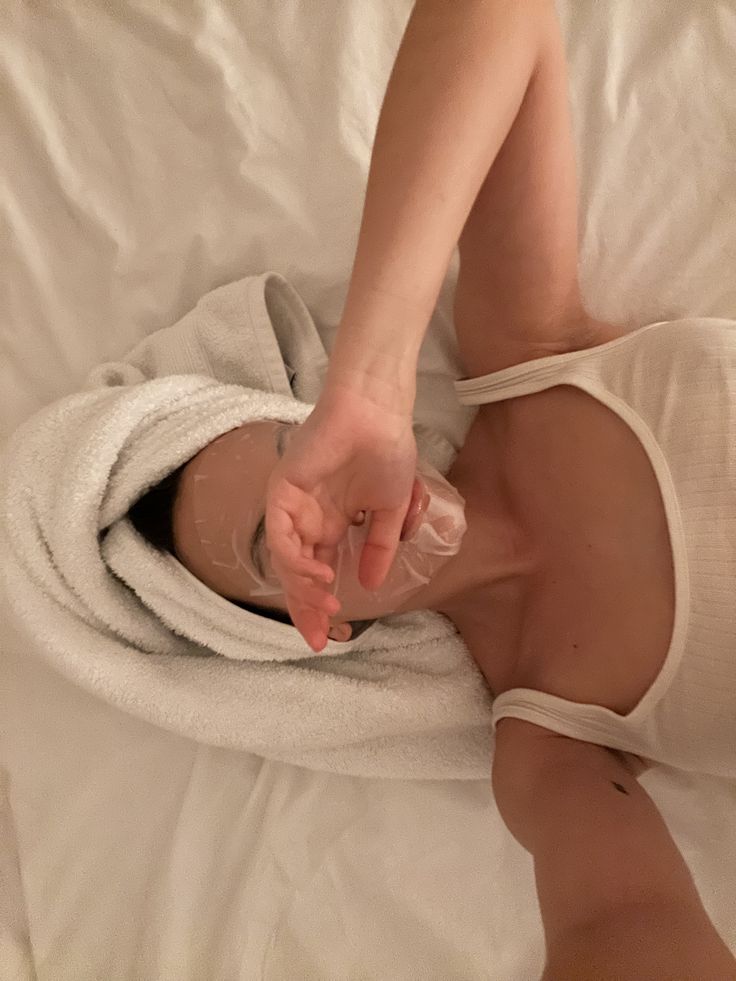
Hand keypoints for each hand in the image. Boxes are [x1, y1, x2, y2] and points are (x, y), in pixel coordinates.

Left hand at [265, 382, 416, 650]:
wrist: (380, 415)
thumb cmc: (387, 452)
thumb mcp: (390, 512)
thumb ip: (380, 548)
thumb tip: (372, 586)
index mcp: (328, 522)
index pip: (316, 572)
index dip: (319, 605)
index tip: (330, 635)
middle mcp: (306, 518)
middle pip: (296, 574)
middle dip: (306, 608)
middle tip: (320, 636)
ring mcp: (292, 505)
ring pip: (286, 559)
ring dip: (304, 587)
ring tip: (327, 604)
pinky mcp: (283, 490)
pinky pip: (283, 534)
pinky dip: (297, 559)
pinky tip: (320, 574)